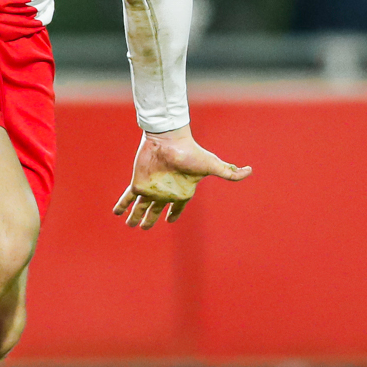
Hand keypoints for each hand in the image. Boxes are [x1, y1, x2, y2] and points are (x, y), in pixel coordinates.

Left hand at [112, 126, 251, 228]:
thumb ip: (228, 171)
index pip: (177, 207)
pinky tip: (116, 212)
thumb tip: (250, 171)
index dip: (174, 214)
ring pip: (141, 207)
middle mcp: (165, 192)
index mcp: (182, 191)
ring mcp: (151, 189)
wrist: (168, 138)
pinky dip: (122, 205)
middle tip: (144, 228)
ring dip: (135, 216)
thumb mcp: (211, 164)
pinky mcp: (138, 184)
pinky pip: (128, 198)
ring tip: (131, 225)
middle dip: (150, 219)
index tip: (170, 220)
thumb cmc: (190, 152)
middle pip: (156, 210)